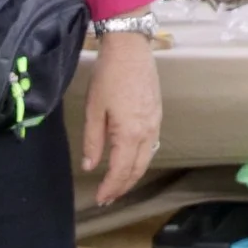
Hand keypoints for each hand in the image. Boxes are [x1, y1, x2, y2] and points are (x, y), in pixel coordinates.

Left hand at [81, 32, 163, 205]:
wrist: (131, 49)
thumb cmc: (109, 76)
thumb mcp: (94, 109)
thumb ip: (92, 140)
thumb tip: (90, 166)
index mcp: (129, 133)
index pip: (120, 170)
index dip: (110, 187)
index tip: (100, 198)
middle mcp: (147, 132)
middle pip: (137, 169)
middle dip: (123, 186)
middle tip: (108, 197)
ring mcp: (155, 122)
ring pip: (147, 158)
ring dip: (133, 174)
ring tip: (118, 184)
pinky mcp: (157, 114)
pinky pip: (151, 144)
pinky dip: (141, 159)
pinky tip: (131, 159)